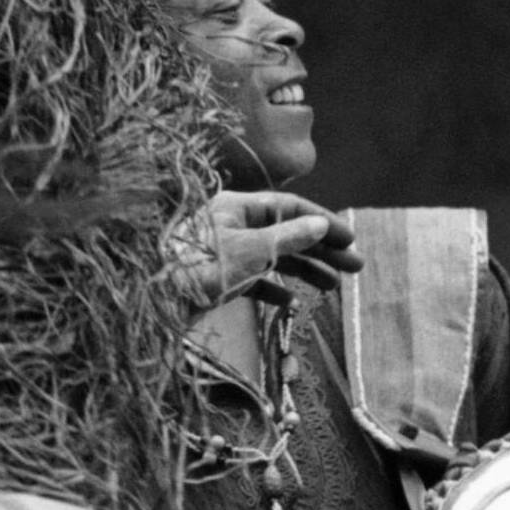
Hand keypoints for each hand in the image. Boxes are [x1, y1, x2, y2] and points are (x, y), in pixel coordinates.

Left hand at [166, 191, 363, 306]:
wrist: (153, 301)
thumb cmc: (200, 267)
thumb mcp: (251, 250)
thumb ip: (289, 237)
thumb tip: (320, 224)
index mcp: (238, 207)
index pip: (291, 208)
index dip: (324, 222)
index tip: (350, 239)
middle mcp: (233, 225)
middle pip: (287, 232)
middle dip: (322, 249)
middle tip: (355, 266)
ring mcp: (225, 252)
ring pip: (275, 257)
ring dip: (305, 270)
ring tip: (333, 286)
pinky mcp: (217, 279)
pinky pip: (255, 279)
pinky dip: (275, 289)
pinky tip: (293, 302)